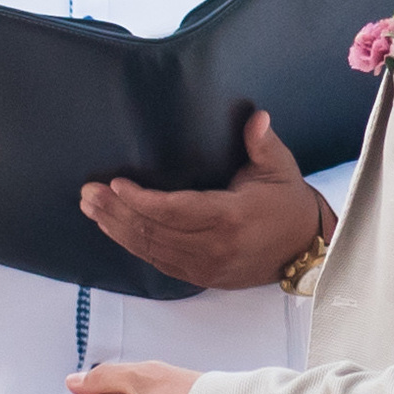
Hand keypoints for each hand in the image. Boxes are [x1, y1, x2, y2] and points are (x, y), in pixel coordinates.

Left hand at [79, 111, 327, 289]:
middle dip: (117, 212)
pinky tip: (114, 229)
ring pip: (152, 250)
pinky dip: (134, 245)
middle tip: (89, 193)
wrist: (304, 249)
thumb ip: (262, 142)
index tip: (116, 184)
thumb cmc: (289, 203)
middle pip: (155, 232)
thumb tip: (256, 117)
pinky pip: (160, 262)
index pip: (177, 211)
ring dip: (118, 229)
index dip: (142, 201)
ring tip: (91, 209)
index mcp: (232, 218)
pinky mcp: (202, 277)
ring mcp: (207, 267)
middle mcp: (215, 247)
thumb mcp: (280, 168)